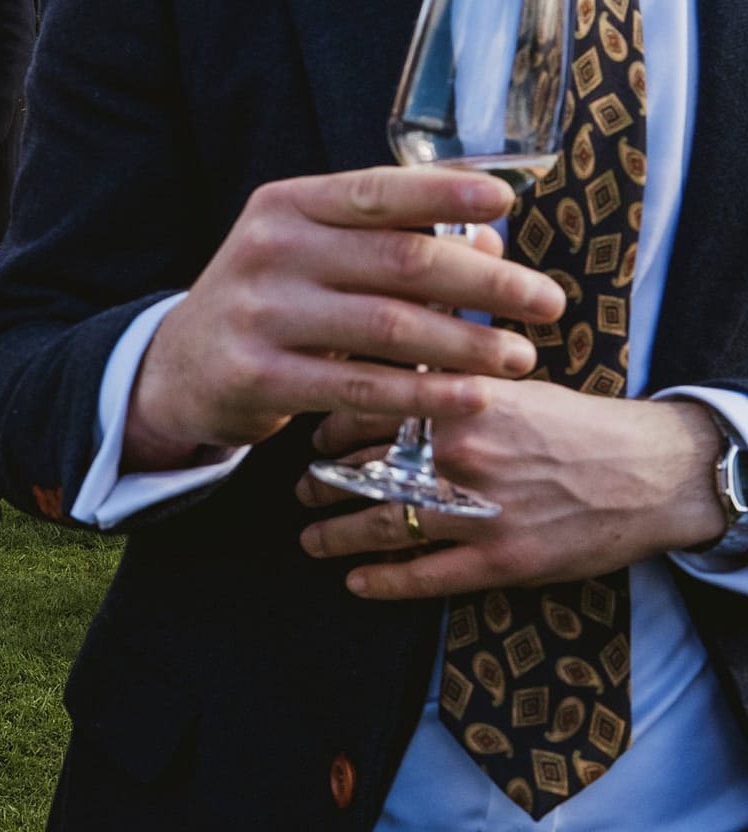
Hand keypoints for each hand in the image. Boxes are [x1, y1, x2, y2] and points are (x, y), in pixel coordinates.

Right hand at [124, 167, 566, 468]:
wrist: (180, 367)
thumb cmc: (271, 300)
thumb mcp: (313, 253)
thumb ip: (391, 240)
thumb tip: (490, 242)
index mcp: (285, 206)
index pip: (376, 191)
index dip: (445, 195)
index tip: (506, 205)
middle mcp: (269, 251)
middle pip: (400, 262)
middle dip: (486, 284)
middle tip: (547, 302)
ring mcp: (259, 315)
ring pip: (389, 328)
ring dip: (467, 344)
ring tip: (520, 356)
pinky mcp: (259, 377)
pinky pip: (359, 387)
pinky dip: (424, 394)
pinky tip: (471, 397)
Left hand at [296, 388, 725, 597]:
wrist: (650, 472)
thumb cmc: (574, 423)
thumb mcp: (508, 383)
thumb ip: (445, 381)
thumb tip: (383, 368)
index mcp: (458, 404)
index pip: (364, 409)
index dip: (327, 429)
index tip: (313, 439)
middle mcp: (462, 454)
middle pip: (363, 470)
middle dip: (322, 485)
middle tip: (300, 490)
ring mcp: (480, 510)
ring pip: (384, 525)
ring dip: (336, 536)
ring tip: (311, 540)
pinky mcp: (503, 559)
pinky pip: (426, 575)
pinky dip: (384, 581)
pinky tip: (357, 583)